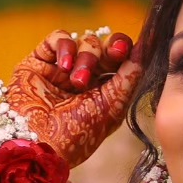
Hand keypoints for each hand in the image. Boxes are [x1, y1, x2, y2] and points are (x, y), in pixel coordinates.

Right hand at [9, 29, 141, 167]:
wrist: (37, 144)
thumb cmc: (76, 134)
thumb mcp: (111, 107)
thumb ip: (129, 77)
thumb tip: (145, 49)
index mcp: (105, 91)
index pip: (121, 60)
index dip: (126, 50)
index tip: (128, 49)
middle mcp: (84, 78)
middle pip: (104, 47)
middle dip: (110, 50)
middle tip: (114, 54)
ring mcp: (61, 69)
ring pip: (83, 42)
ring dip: (86, 57)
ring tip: (77, 81)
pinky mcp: (39, 62)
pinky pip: (57, 39)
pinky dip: (65, 47)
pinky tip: (64, 67)